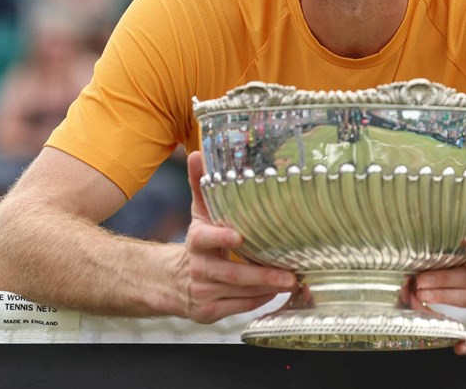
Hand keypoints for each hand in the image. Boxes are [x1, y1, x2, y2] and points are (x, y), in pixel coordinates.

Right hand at [181, 151, 296, 322]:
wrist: (172, 281)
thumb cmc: (198, 243)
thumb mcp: (199, 214)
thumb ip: (201, 185)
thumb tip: (196, 153)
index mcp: (195, 241)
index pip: (204, 239)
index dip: (220, 238)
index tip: (239, 236)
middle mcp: (198, 268)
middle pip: (231, 274)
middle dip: (262, 275)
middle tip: (289, 273)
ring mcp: (202, 292)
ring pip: (239, 293)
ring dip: (267, 289)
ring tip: (292, 281)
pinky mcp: (208, 311)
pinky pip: (239, 307)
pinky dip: (259, 301)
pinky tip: (276, 293)